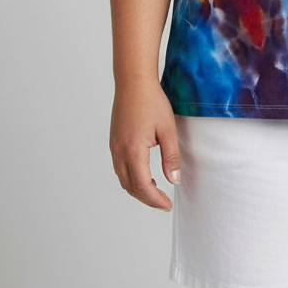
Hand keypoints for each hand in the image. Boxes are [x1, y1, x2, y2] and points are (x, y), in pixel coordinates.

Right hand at [109, 82, 180, 210]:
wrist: (133, 83)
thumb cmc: (152, 102)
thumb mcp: (168, 130)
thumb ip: (171, 157)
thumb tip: (174, 180)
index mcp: (133, 150)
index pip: (142, 186)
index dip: (155, 200)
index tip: (168, 205)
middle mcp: (119, 152)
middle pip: (130, 187)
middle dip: (147, 199)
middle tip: (164, 202)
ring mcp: (114, 147)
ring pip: (123, 179)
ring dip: (138, 190)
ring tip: (156, 191)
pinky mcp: (114, 142)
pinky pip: (120, 168)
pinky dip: (131, 178)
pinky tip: (145, 175)